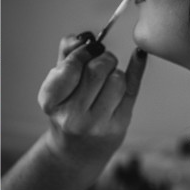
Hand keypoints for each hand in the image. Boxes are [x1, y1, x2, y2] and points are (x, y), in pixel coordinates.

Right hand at [38, 34, 146, 159]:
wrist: (75, 152)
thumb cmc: (66, 110)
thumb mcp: (57, 84)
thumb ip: (66, 55)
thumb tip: (84, 37)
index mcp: (51, 102)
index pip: (71, 66)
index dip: (82, 52)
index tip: (87, 50)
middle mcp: (72, 116)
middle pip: (96, 70)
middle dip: (102, 58)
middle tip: (101, 61)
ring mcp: (97, 124)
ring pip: (117, 79)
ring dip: (115, 71)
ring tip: (108, 78)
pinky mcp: (118, 126)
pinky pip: (133, 88)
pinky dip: (136, 68)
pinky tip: (138, 56)